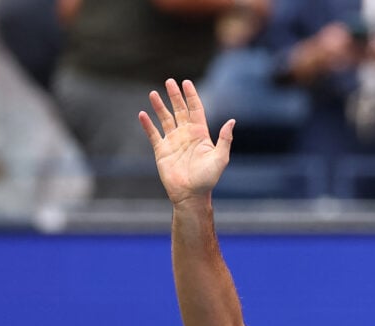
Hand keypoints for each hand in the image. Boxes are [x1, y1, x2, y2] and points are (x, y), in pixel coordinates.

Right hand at [138, 79, 232, 205]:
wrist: (191, 194)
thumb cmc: (208, 179)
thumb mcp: (220, 158)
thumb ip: (225, 139)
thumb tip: (232, 121)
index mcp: (200, 134)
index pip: (195, 109)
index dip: (191, 96)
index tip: (186, 82)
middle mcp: (186, 135)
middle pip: (180, 110)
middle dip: (175, 96)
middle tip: (169, 81)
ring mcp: (173, 141)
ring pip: (165, 119)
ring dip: (159, 106)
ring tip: (153, 93)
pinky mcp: (161, 150)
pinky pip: (153, 134)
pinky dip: (147, 124)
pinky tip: (142, 114)